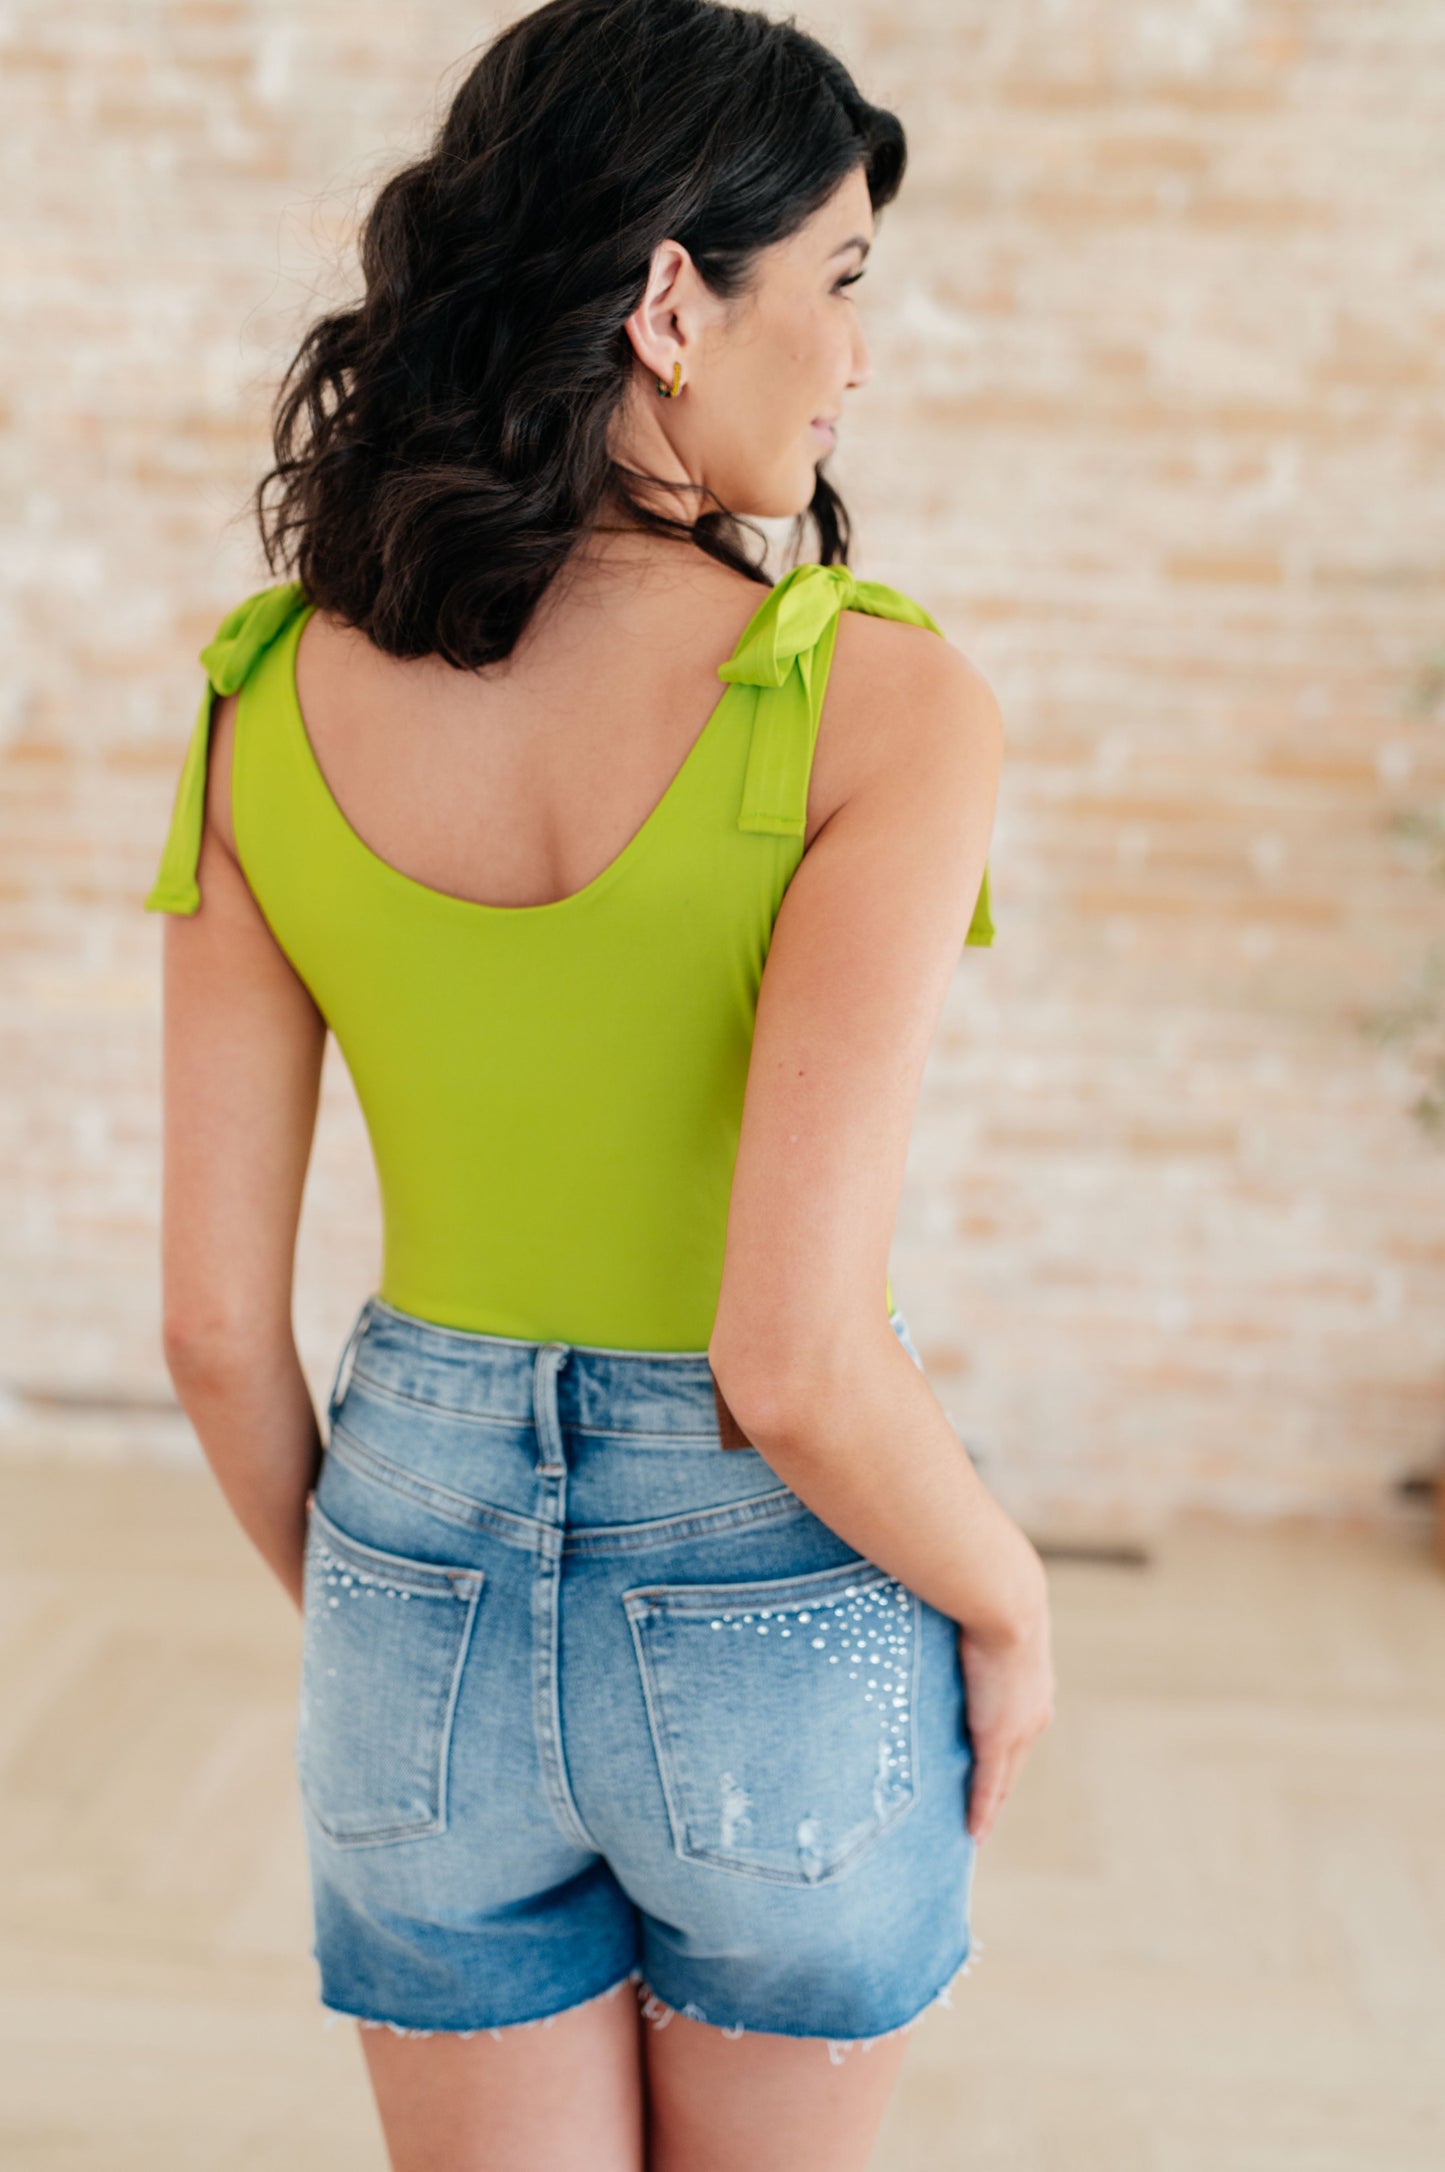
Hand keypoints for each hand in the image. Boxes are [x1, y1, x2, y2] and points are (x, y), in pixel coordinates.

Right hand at [957, 1587, 1055, 1845]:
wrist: (1005, 1599)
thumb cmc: (990, 1593)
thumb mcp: (986, 1617)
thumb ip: (971, 1628)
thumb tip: (949, 1612)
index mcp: (1034, 1687)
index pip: (1020, 1732)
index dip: (1007, 1757)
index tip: (996, 1777)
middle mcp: (1033, 1713)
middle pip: (1015, 1764)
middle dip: (1000, 1789)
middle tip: (983, 1813)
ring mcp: (1018, 1728)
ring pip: (1004, 1780)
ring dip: (990, 1805)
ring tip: (975, 1828)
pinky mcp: (999, 1737)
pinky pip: (988, 1785)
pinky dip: (981, 1811)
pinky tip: (973, 1833)